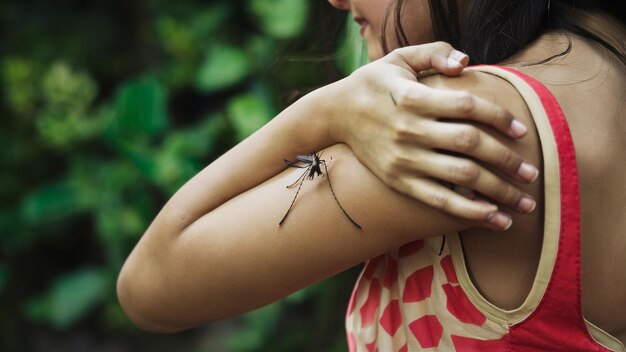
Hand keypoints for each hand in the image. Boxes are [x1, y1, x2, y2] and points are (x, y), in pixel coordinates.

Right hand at [325, 42, 537, 228]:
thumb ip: (434, 52)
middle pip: (470, 145)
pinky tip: (493, 218)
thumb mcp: (399, 58)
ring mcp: (403, 159)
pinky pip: (438, 199)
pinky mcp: (398, 180)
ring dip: (497, 192)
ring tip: (524, 203)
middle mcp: (410, 130)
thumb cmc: (374, 83)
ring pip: (460, 176)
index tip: (522, 131)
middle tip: (531, 174)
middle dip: (507, 160)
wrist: (336, 113)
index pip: (467, 107)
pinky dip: (468, 211)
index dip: (499, 117)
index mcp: (414, 98)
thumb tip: (466, 62)